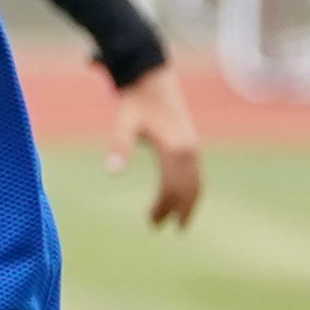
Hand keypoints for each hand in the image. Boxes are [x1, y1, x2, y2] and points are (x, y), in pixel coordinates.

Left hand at [108, 65, 203, 228]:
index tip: (151, 223)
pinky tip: (183, 200)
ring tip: (180, 223)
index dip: (161, 207)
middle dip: (176, 210)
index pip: (170, 187)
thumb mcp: (123, 122)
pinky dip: (193, 190)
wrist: (152, 80)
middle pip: (187, 188)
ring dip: (189, 203)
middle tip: (162, 229)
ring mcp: (193, 146)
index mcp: (174, 148)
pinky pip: (196, 173)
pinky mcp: (191, 143)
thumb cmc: (135, 102)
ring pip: (196, 182)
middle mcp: (188, 149)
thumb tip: (112, 172)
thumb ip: (119, 146)